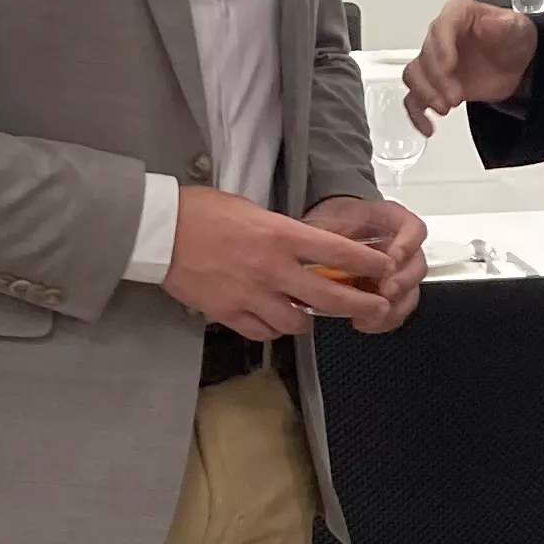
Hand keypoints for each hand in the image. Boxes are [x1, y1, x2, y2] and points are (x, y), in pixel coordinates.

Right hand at [162, 185, 394, 340]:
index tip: (385, 269)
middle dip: (360, 306)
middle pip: (329, 297)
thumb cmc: (201, 211)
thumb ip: (281, 231)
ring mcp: (251, 295)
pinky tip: (272, 321)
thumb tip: (301, 247)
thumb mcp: (252, 210)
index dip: (368, 264)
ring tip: (308, 314)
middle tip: (376, 309)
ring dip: (307, 320)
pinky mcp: (228, 314)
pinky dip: (271, 329)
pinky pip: (262, 333)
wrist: (158, 232)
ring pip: (297, 323)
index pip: (338, 253)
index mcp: (280, 236)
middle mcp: (272, 269)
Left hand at [304, 194, 428, 332]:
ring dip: (396, 305)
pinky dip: (384, 320)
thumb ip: (330, 233)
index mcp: (390, 221)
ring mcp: (397, 273)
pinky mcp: (389, 296)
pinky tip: (365, 321)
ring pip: (411, 292)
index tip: (394, 257)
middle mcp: (400, 248)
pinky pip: (397, 311)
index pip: (414, 229)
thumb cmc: (328, 225)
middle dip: (404, 281)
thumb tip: (321, 249)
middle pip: (418, 264)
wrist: (321, 240)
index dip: (409, 243)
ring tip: (374, 312)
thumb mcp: (328, 219)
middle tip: (387, 290)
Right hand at [404, 0, 538, 130]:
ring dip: (426, 94)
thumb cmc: (512, 39)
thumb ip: (502, 25)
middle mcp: (441, 36)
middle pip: (425, 56)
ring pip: (414, 76)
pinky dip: (417, 114)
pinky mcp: (434, 84)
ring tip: (445, 107)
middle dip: (438, 79)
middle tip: (455, 96)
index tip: (448, 66)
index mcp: (457, 15)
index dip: (440, 47)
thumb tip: (487, 24)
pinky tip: (427, 126)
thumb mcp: (516, 28)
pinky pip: (415, 98)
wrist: (516, 64)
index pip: (440, 27)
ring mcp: (435, 61)